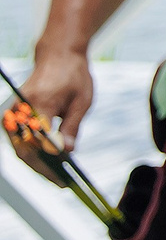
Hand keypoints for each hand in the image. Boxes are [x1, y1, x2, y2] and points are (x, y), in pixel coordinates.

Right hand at [10, 40, 94, 171]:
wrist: (57, 56)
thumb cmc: (73, 76)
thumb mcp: (82, 101)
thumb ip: (72, 127)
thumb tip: (67, 153)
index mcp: (39, 103)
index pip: (41, 141)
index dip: (51, 162)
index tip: (64, 177)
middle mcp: (20, 109)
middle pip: (26, 149)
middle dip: (43, 169)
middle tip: (61, 183)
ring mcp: (12, 113)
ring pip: (19, 148)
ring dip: (36, 165)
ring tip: (55, 178)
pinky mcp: (11, 115)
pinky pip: (18, 141)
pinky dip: (31, 154)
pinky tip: (47, 164)